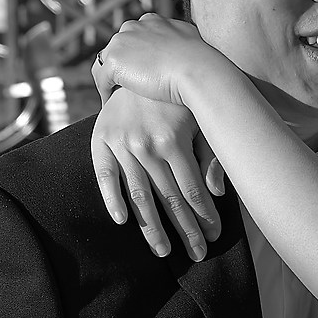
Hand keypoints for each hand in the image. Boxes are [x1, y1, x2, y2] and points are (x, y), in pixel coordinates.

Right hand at [89, 86, 225, 258]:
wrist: (141, 61)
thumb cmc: (177, 95)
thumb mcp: (198, 120)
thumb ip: (210, 156)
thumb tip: (217, 194)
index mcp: (173, 140)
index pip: (190, 190)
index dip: (203, 217)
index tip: (212, 238)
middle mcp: (147, 145)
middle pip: (168, 199)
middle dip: (185, 230)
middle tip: (197, 255)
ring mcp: (122, 144)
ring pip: (139, 196)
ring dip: (152, 228)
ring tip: (165, 252)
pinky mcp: (100, 140)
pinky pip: (103, 176)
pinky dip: (111, 199)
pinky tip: (122, 222)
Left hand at [90, 12, 220, 109]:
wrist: (197, 69)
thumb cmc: (201, 63)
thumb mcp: (191, 43)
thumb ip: (180, 42)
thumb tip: (184, 50)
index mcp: (152, 21)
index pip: (134, 38)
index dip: (135, 58)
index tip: (139, 74)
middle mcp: (134, 26)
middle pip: (117, 49)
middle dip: (120, 67)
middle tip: (123, 89)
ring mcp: (121, 41)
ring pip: (106, 63)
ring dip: (110, 80)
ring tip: (113, 98)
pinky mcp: (113, 60)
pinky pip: (101, 79)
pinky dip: (104, 92)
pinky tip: (109, 105)